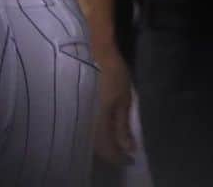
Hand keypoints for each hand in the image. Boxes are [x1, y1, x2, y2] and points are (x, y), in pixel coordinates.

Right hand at [91, 41, 134, 165]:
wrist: (97, 54)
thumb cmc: (113, 75)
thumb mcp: (123, 99)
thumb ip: (123, 125)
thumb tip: (129, 148)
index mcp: (99, 124)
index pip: (108, 150)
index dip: (120, 158)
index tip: (131, 159)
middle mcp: (87, 124)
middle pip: (99, 148)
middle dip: (112, 153)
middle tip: (125, 153)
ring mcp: (83, 115)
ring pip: (93, 139)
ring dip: (105, 144)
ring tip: (117, 143)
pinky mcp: (82, 108)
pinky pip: (90, 128)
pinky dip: (100, 134)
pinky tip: (107, 130)